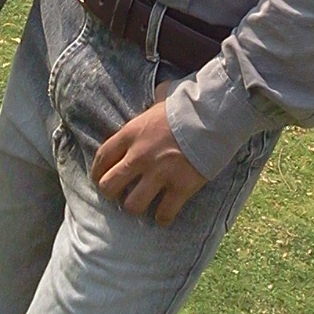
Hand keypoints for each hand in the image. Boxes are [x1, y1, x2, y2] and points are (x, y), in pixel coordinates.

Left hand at [91, 83, 206, 225]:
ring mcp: (159, 174)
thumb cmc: (189, 102)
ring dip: (136, 206)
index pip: (101, 157)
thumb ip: (153, 103)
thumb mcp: (162, 96)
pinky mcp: (180, 187)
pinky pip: (164, 214)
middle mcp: (140, 156)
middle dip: (112, 192)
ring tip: (143, 203)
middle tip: (121, 192)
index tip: (99, 178)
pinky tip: (164, 213)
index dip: (97, 172)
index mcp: (132, 132)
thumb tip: (156, 97)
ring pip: (132, 205)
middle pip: (109, 186)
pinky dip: (163, 216)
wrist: (215, 113)